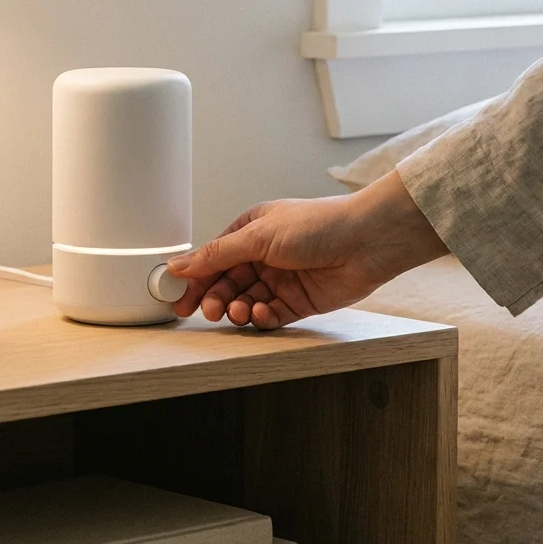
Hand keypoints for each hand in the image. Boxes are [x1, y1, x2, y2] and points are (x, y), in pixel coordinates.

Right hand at [168, 172, 447, 328]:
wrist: (366, 242)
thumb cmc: (318, 225)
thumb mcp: (258, 236)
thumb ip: (217, 255)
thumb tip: (180, 265)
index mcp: (250, 231)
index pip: (213, 258)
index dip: (193, 278)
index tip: (176, 298)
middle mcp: (264, 255)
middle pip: (226, 283)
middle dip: (214, 297)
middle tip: (208, 310)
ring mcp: (280, 279)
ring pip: (245, 302)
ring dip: (237, 309)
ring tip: (239, 312)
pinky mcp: (298, 302)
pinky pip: (270, 316)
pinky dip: (262, 319)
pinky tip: (263, 314)